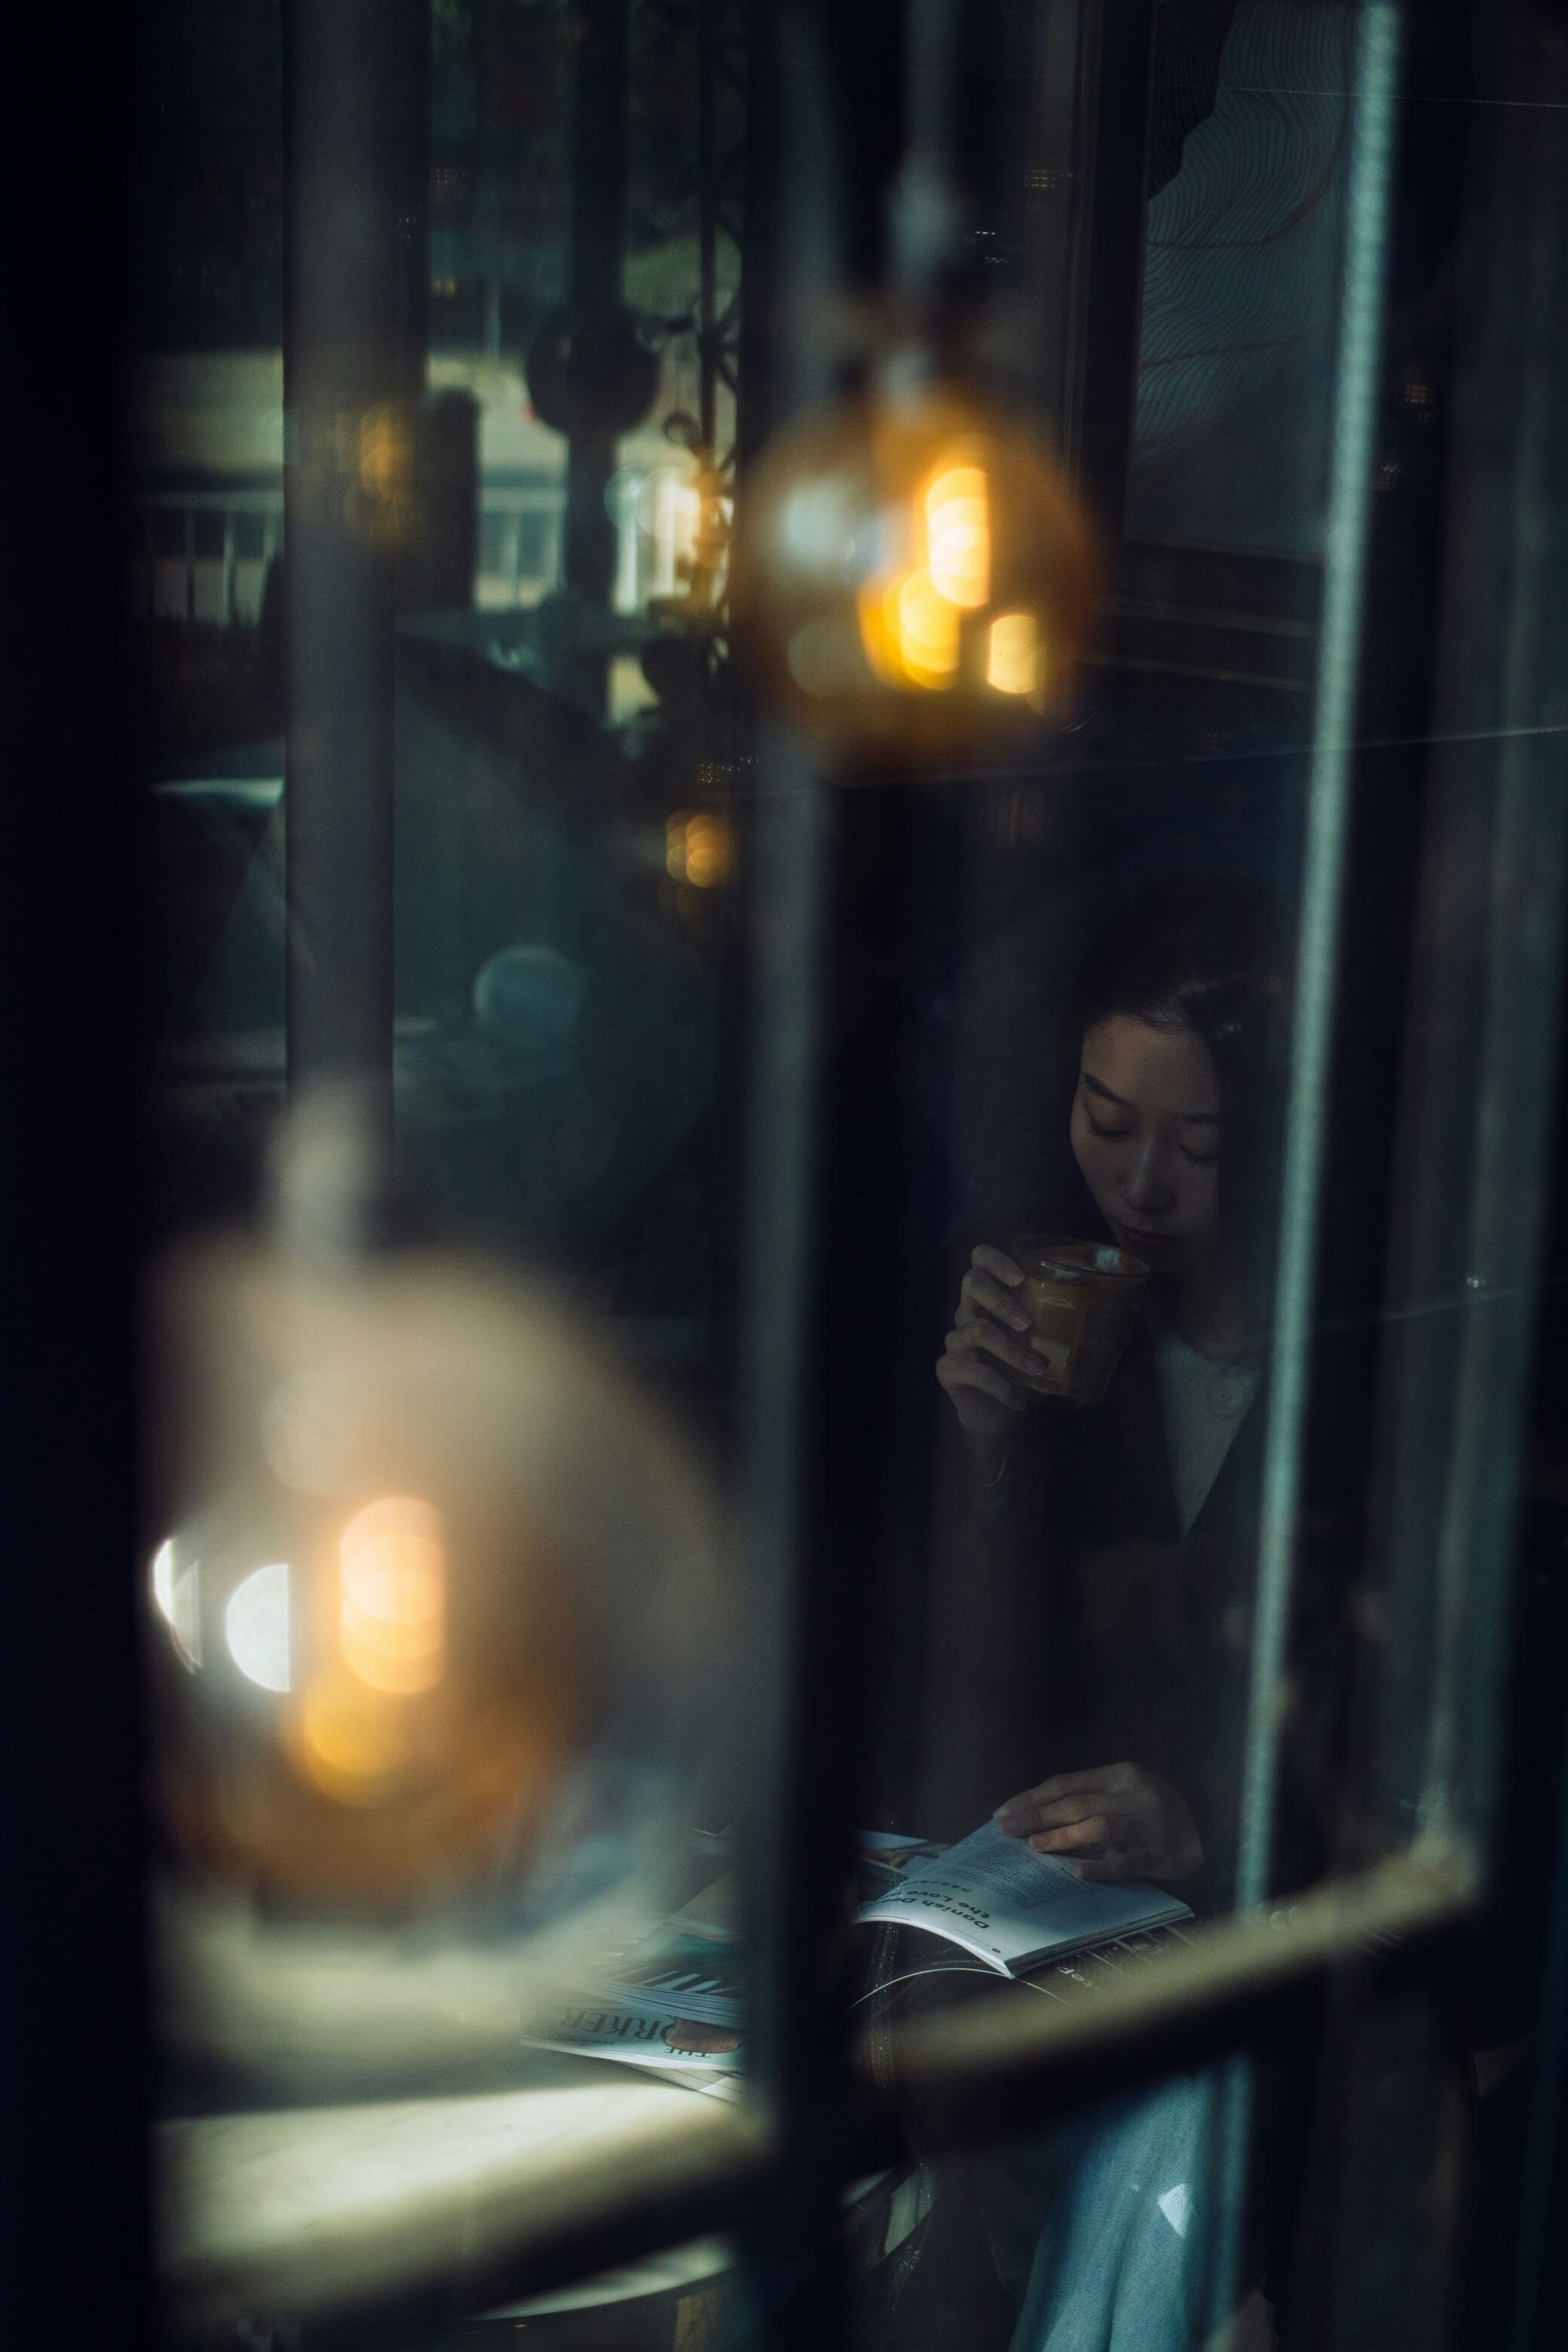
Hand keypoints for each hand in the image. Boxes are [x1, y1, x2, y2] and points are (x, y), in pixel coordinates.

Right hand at [935, 1245, 1041, 1446]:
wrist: (996, 1414)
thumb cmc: (1020, 1371)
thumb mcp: (1035, 1342)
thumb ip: (1050, 1323)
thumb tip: (1097, 1311)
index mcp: (987, 1298)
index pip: (980, 1259)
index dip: (996, 1260)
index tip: (1021, 1278)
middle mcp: (967, 1312)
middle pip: (972, 1282)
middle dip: (1002, 1301)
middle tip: (1028, 1325)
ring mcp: (955, 1339)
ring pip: (978, 1330)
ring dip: (1012, 1351)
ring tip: (1038, 1369)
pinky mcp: (948, 1368)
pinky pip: (976, 1371)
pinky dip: (1003, 1387)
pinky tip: (1019, 1401)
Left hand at [993, 1763, 1202, 1884]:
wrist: (1208, 1831)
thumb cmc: (1152, 1812)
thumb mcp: (1123, 1793)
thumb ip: (1087, 1799)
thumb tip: (1034, 1817)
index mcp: (1121, 1775)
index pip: (1067, 1783)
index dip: (1032, 1797)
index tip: (1003, 1812)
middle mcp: (1133, 1795)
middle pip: (1078, 1803)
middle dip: (1038, 1815)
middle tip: (1007, 1829)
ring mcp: (1148, 1825)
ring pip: (1100, 1827)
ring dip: (1064, 1836)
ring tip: (1035, 1845)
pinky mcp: (1160, 1855)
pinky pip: (1127, 1862)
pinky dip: (1102, 1867)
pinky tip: (1078, 1872)